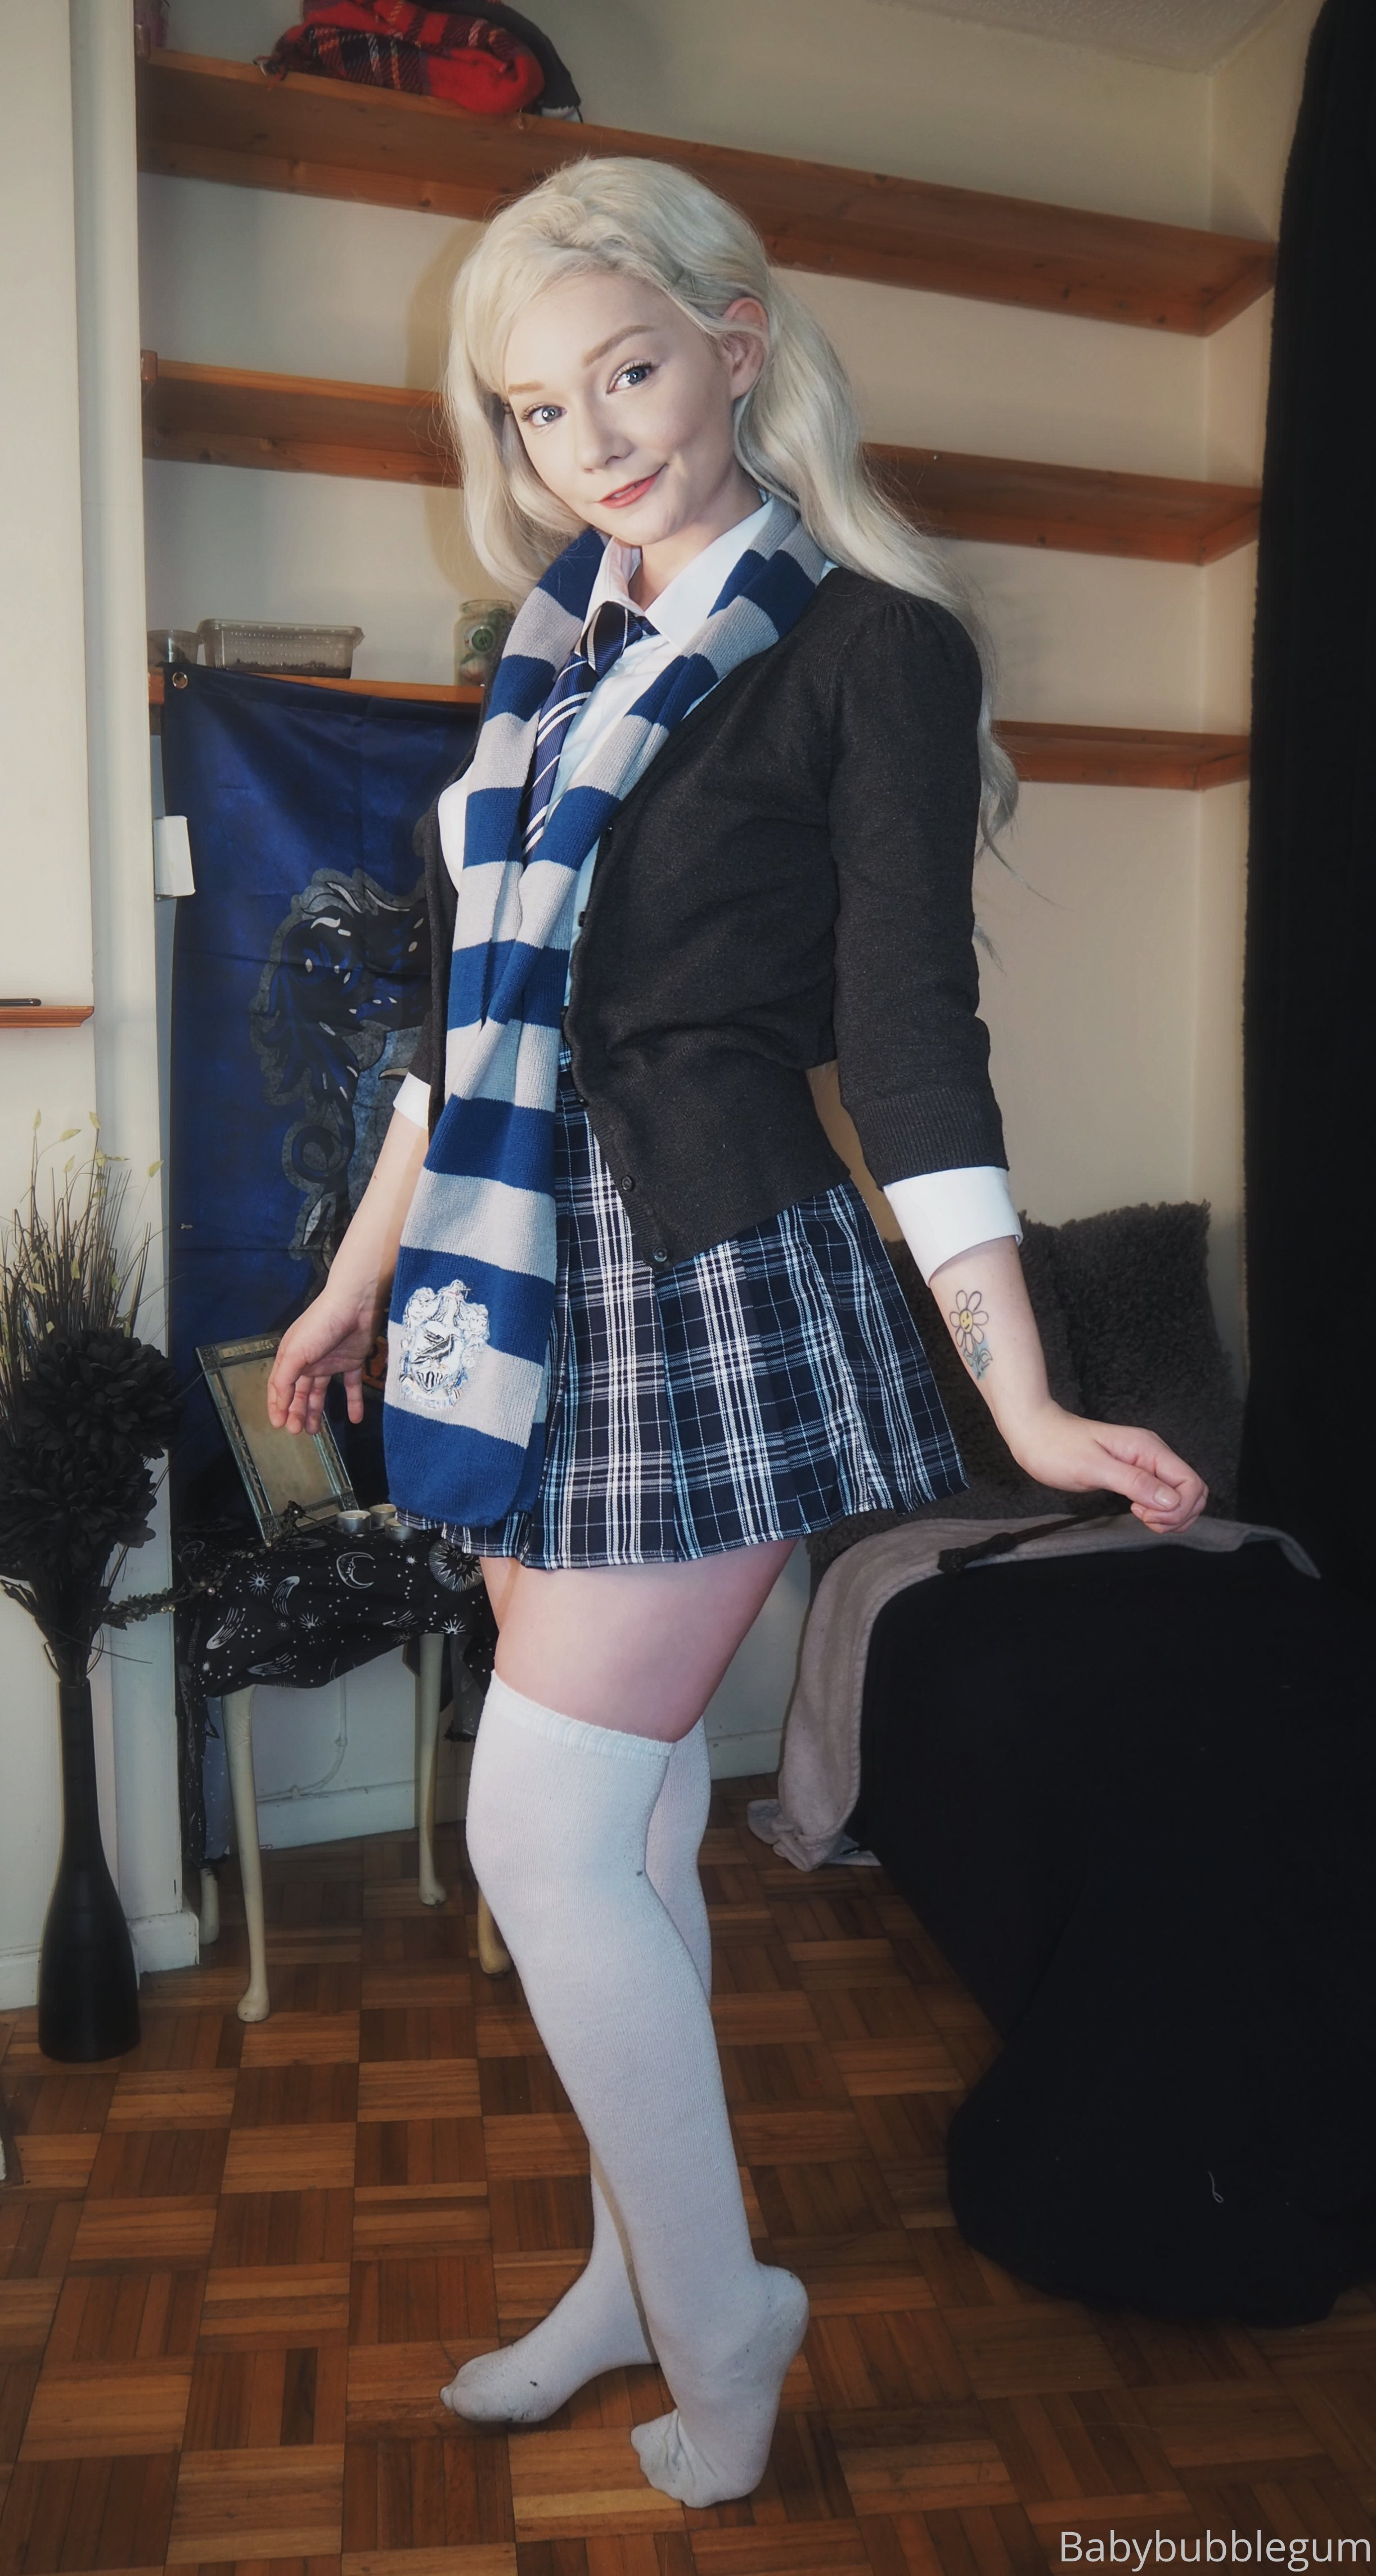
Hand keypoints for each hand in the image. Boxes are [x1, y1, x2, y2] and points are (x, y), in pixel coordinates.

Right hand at [266, 1292, 379, 1435]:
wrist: (355, 1304)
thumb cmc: (319, 1325)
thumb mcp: (295, 1353)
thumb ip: (284, 1380)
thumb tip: (278, 1406)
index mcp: (291, 1357)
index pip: (279, 1386)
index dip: (277, 1405)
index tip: (278, 1425)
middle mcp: (309, 1361)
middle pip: (299, 1392)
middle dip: (296, 1412)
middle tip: (297, 1431)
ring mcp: (330, 1361)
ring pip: (321, 1392)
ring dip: (316, 1411)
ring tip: (315, 1430)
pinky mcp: (352, 1361)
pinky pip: (352, 1386)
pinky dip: (353, 1402)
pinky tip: (355, 1419)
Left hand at [1003, 1400, 1207, 1535]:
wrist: (1035, 1433)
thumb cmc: (1057, 1448)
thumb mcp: (1093, 1468)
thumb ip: (1134, 1483)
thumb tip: (1171, 1501)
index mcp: (1148, 1449)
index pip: (1191, 1482)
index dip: (1179, 1508)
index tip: (1146, 1516)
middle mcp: (1153, 1453)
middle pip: (1193, 1489)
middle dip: (1179, 1514)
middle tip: (1145, 1520)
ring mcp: (1146, 1462)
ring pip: (1180, 1494)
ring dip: (1170, 1514)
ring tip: (1141, 1517)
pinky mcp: (1135, 1471)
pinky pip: (1162, 1493)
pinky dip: (1159, 1510)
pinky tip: (1139, 1512)